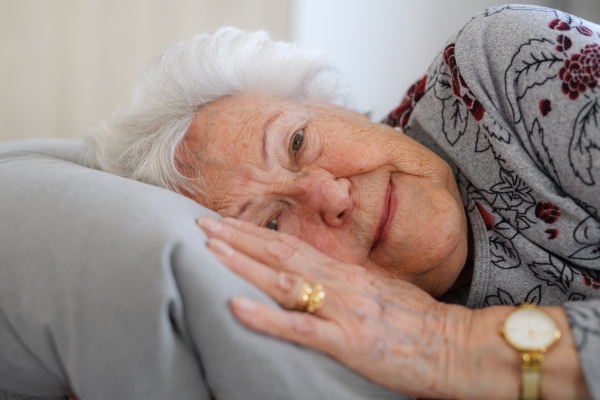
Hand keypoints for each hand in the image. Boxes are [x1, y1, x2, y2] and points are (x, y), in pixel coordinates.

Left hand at [199, 216, 473, 398]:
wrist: (452, 346)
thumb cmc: (417, 322)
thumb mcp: (379, 292)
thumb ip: (347, 282)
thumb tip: (321, 277)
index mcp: (346, 272)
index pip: (293, 244)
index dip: (256, 232)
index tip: (227, 222)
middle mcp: (339, 283)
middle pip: (281, 252)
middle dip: (239, 237)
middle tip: (203, 222)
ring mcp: (341, 309)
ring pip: (284, 279)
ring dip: (244, 263)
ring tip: (209, 249)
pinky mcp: (345, 341)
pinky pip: (299, 327)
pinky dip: (266, 316)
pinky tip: (237, 306)